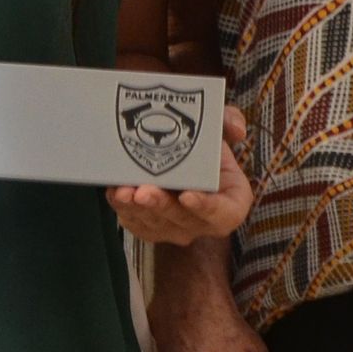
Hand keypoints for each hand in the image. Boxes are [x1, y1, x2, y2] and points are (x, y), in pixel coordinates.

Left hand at [107, 108, 251, 246]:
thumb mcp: (219, 129)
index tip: (187, 195)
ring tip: (123, 191)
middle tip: (144, 192)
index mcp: (231, 204)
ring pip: (156, 225)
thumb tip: (237, 130)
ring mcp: (176, 229)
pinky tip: (115, 193)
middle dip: (161, 206)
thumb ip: (229, 122)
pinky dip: (124, 210)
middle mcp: (204, 223)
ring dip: (137, 210)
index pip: (223, 214)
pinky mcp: (151, 229)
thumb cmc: (204, 146)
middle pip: (183, 221)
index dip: (206, 207)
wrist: (181, 156)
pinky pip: (137, 225)